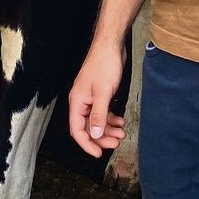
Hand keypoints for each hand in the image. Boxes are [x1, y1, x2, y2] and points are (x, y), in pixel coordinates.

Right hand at [68, 39, 126, 157]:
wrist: (111, 45)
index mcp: (77, 101)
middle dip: (101, 137)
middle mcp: (81, 101)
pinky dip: (110, 118)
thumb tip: (93, 135)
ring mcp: (90, 97)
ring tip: (121, 133)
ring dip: (107, 129)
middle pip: (87, 127)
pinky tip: (120, 121)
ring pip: (96, 120)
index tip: (98, 154)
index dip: (87, 144)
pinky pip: (102, 112)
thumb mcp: (103, 92)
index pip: (77, 129)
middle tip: (116, 143)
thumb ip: (98, 115)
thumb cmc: (104, 64)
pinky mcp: (99, 93)